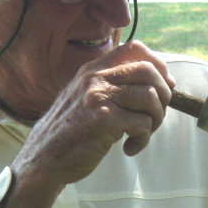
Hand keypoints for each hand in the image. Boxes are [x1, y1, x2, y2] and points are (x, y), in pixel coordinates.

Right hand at [11, 40, 174, 193]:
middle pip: (148, 71)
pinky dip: (143, 139)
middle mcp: (95, 78)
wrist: (43, 159)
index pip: (135, 48)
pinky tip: (129, 148)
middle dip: (163, 94)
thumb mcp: (86, 97)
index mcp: (93, 69)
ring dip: (155, 120)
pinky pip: (142, 124)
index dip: (158, 64)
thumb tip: (162, 81)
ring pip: (150, 97)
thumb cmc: (71, 131)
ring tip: (142, 133)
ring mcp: (98, 97)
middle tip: (156, 115)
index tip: (165, 85)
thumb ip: (112, 84)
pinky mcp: (104, 120)